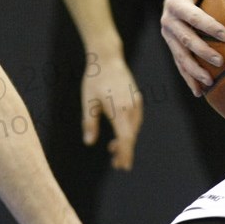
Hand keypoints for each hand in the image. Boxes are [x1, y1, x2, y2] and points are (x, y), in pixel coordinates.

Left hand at [81, 49, 141, 168]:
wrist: (108, 58)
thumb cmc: (94, 79)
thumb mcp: (88, 102)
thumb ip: (89, 123)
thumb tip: (89, 142)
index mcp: (119, 110)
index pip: (126, 138)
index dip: (125, 153)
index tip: (122, 165)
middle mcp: (131, 107)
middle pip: (131, 135)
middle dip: (125, 150)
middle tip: (116, 164)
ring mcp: (136, 102)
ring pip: (134, 128)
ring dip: (127, 140)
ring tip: (114, 149)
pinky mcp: (136, 98)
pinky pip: (136, 119)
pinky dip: (130, 129)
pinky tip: (121, 132)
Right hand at [160, 0, 224, 95]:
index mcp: (177, 3)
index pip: (192, 16)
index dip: (207, 25)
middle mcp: (169, 22)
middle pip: (185, 40)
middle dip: (202, 52)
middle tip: (221, 61)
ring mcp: (169, 36)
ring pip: (180, 57)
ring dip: (194, 71)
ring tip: (210, 82)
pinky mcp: (172, 46)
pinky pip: (180, 64)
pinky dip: (189, 78)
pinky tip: (200, 92)